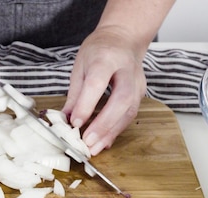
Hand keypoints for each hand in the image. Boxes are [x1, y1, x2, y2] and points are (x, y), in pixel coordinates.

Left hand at [62, 26, 146, 155]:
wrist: (123, 39)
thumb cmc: (99, 50)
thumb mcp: (80, 65)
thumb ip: (75, 93)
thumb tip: (66, 119)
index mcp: (106, 58)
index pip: (97, 83)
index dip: (86, 105)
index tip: (74, 123)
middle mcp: (127, 70)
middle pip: (122, 99)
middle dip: (104, 124)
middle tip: (88, 142)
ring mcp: (137, 82)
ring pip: (130, 110)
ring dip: (111, 132)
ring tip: (95, 148)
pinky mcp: (141, 93)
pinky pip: (131, 114)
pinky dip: (116, 130)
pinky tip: (104, 141)